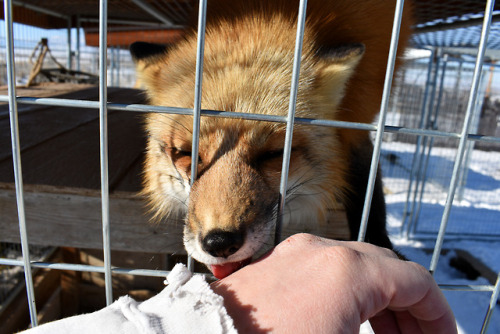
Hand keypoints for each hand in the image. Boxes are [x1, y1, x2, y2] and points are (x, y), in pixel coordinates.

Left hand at [211, 233, 456, 332]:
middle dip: (407, 308)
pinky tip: (344, 319)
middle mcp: (320, 251)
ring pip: (353, 268)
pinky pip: (322, 272)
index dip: (437, 314)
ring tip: (383, 333)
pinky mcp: (272, 264)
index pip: (414, 281)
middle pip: (385, 270)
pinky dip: (344, 293)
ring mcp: (292, 254)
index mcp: (347, 270)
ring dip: (376, 300)